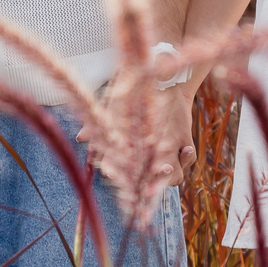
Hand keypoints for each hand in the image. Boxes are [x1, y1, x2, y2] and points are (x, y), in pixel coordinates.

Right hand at [76, 84, 197, 187]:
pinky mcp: (181, 149)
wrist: (164, 85)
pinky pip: (186, 162)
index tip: (112, 175)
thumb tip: (80, 137)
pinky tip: (186, 147)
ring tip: (167, 165)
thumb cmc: (134, 96)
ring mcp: (165, 156)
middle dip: (147, 181)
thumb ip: (97, 126)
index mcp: (127, 151)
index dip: (113, 172)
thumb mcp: (114, 107)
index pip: (115, 167)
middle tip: (150, 172)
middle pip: (144, 179)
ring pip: (168, 176)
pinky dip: (186, 157)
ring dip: (169, 174)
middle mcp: (146, 158)